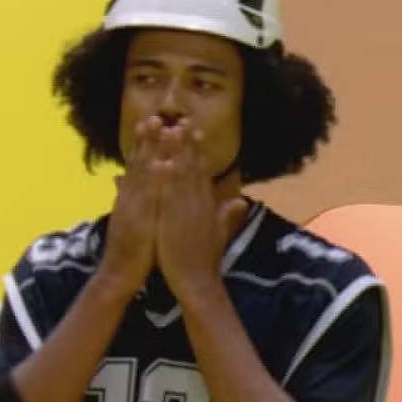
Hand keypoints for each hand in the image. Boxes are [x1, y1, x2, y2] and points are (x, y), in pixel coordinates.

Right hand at [97, 117, 165, 296]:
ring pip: (143, 173)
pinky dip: (155, 180)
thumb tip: (121, 180)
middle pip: (138, 163)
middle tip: (155, 115)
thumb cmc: (133, 251)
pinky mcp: (139, 221)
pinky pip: (149, 197)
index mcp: (132, 198)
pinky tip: (163, 164)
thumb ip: (128, 198)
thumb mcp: (131, 220)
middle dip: (147, 139)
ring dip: (150, 150)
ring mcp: (133, 208)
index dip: (145, 144)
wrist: (120, 276)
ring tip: (158, 128)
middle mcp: (130, 199)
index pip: (139, 166)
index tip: (154, 122)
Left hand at [154, 120, 247, 300]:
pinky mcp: (174, 219)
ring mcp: (187, 209)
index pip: (202, 171)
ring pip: (181, 174)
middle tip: (183, 120)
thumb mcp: (219, 234)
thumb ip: (228, 215)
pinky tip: (161, 161)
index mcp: (207, 204)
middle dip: (188, 142)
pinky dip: (166, 177)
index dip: (197, 149)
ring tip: (172, 129)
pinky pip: (169, 193)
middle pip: (193, 166)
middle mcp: (199, 202)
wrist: (198, 282)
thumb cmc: (206, 261)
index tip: (193, 130)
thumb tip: (241, 200)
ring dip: (176, 152)